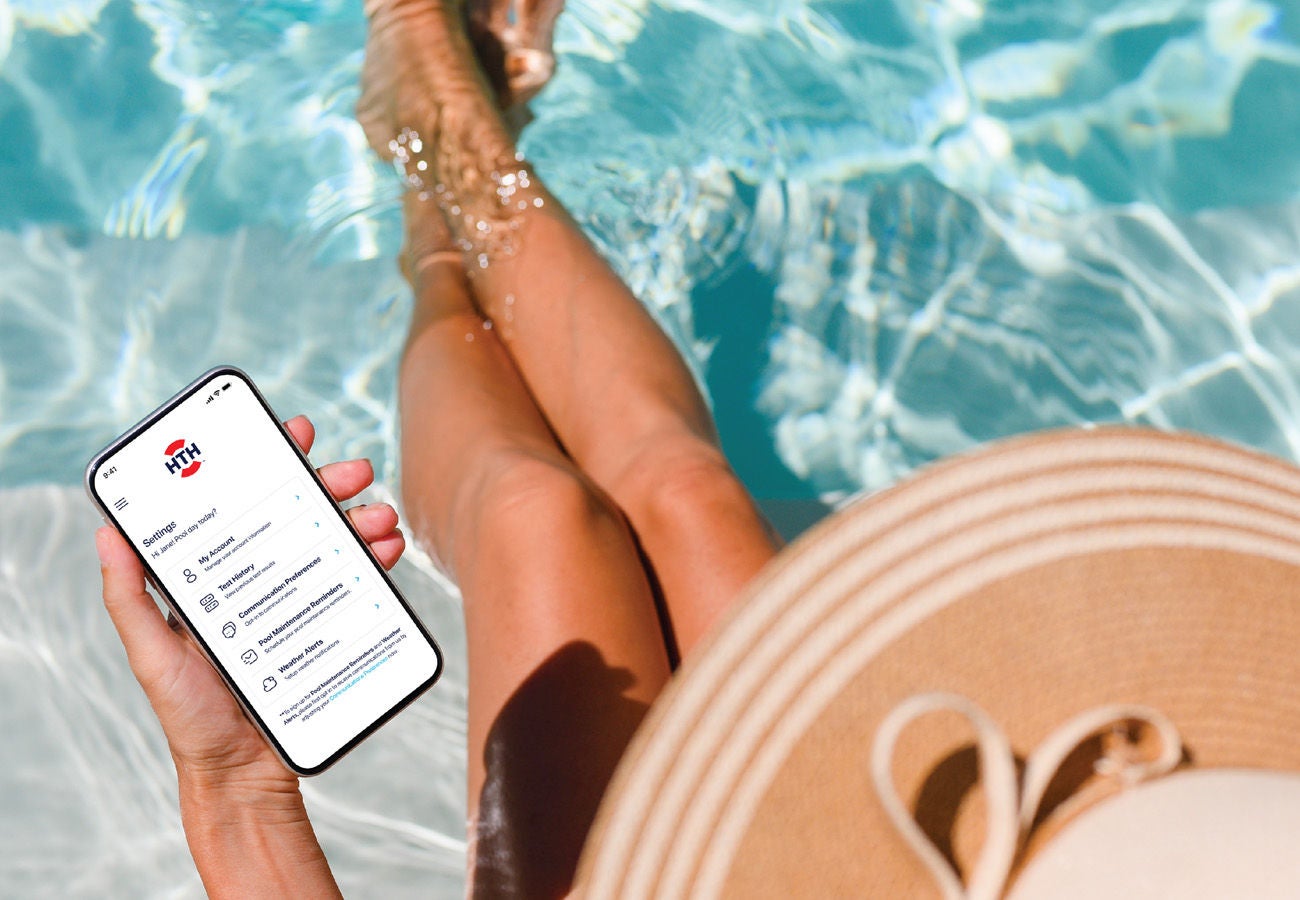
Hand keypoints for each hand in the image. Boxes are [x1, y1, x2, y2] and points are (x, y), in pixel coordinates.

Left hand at [97, 415, 405, 789]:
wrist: (245, 773)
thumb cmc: (189, 716)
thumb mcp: (151, 656)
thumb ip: (128, 598)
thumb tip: (108, 532)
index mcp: (217, 575)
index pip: (243, 504)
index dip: (269, 463)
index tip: (292, 433)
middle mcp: (259, 578)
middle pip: (298, 513)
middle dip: (329, 483)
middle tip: (354, 471)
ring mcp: (297, 599)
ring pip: (334, 540)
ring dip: (362, 519)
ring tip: (380, 518)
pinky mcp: (328, 624)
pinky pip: (357, 581)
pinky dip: (376, 559)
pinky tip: (388, 552)